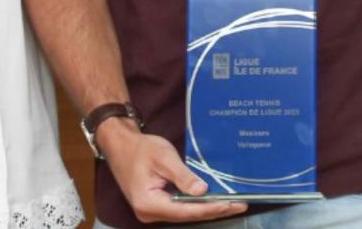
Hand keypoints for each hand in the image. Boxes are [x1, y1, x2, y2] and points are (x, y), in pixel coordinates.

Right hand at [98, 118, 246, 222]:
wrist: (121, 146)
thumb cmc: (141, 149)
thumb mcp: (164, 158)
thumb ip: (183, 176)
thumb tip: (202, 191)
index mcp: (149, 204)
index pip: (186, 211)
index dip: (210, 208)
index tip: (231, 204)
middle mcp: (149, 213)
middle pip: (187, 215)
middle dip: (214, 210)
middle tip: (240, 204)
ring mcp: (152, 211)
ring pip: (185, 213)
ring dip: (207, 208)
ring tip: (232, 203)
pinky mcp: (156, 205)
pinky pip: (180, 207)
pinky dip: (197, 204)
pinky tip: (213, 199)